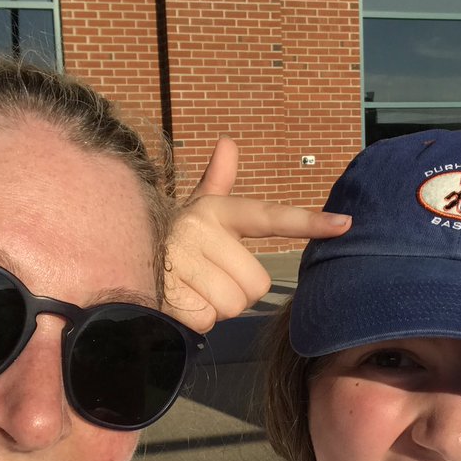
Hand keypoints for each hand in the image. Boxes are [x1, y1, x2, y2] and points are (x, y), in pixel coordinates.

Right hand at [164, 137, 350, 331]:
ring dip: (214, 307)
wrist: (114, 249)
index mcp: (217, 210)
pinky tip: (177, 300)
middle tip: (208, 279)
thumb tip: (227, 142)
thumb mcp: (194, 209)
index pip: (269, 216)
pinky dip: (194, 319)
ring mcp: (182, 258)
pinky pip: (207, 319)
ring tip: (191, 287)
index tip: (345, 224)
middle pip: (255, 283)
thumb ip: (216, 181)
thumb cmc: (168, 234)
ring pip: (232, 304)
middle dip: (235, 291)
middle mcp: (200, 228)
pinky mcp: (167, 289)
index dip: (308, 222)